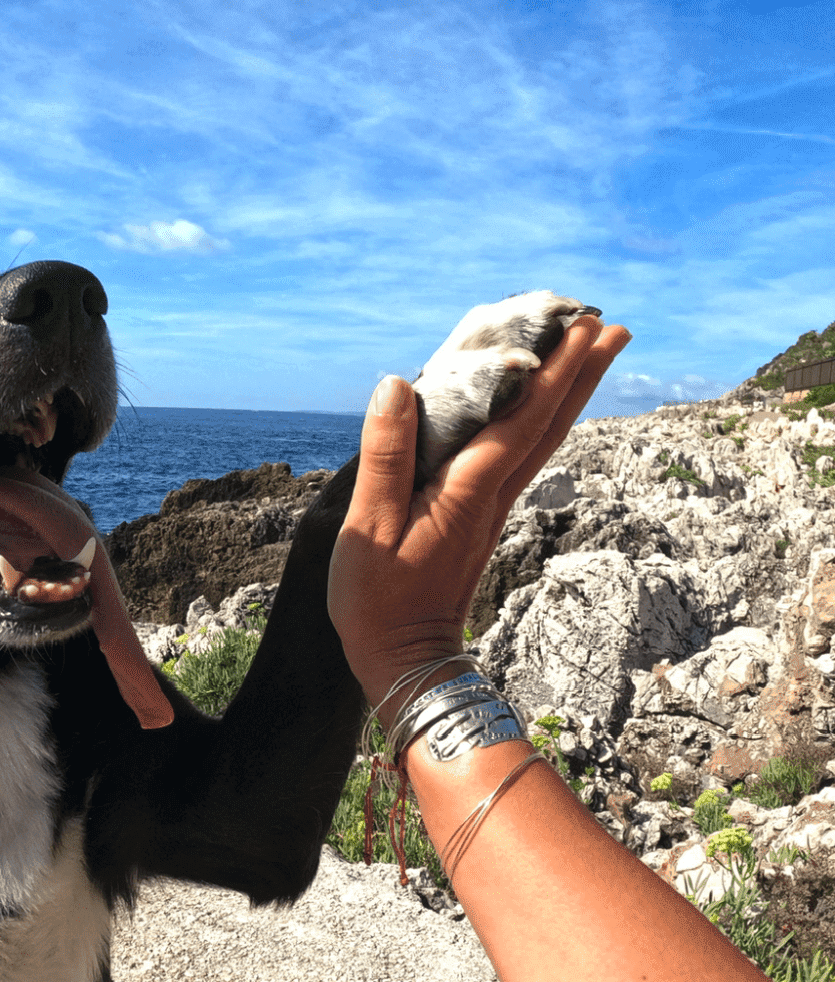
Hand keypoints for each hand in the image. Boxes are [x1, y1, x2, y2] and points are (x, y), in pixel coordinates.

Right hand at [327, 316, 630, 724]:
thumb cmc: (378, 598)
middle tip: (612, 325)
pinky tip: (541, 411)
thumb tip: (397, 385)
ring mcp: (491, 511)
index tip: (581, 322)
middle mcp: (492, 496)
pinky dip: (540, 423)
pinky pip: (520, 458)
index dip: (552, 368)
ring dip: (570, 394)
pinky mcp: (481, 522)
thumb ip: (387, 456)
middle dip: (579, 372)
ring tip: (595, 353)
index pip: (521, 418)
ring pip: (542, 441)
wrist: (404, 659)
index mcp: (468, 491)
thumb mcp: (368, 528)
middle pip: (547, 424)